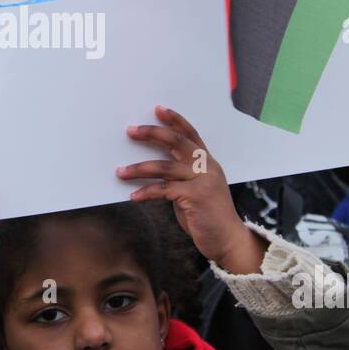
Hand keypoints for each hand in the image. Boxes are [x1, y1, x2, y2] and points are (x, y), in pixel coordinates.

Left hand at [116, 105, 262, 272]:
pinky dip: (146, 192)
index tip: (158, 109)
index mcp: (208, 162)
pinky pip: (163, 190)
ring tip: (120, 171)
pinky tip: (133, 196)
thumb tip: (154, 168)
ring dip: (138, 169)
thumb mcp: (198, 190)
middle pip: (176, 141)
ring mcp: (202, 181)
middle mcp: (207, 166)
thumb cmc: (208, 216)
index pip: (191, 134)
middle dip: (151, 133)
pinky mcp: (195, 197)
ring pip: (164, 167)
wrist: (228, 240)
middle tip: (131, 130)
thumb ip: (182, 177)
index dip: (175, 120)